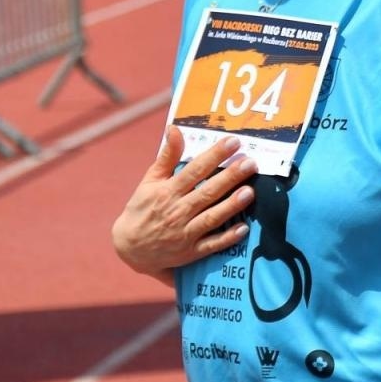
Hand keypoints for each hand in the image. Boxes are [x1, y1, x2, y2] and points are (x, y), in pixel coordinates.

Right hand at [111, 127, 256, 279]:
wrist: (129, 248)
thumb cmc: (142, 208)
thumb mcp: (150, 181)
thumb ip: (167, 156)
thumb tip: (175, 129)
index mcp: (167, 191)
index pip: (195, 170)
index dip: (215, 155)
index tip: (233, 142)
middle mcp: (177, 211)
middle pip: (207, 192)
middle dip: (230, 177)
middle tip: (250, 164)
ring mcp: (184, 233)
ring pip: (211, 218)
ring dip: (231, 205)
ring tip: (249, 191)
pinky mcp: (190, 252)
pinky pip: (211, 245)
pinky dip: (227, 238)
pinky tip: (243, 228)